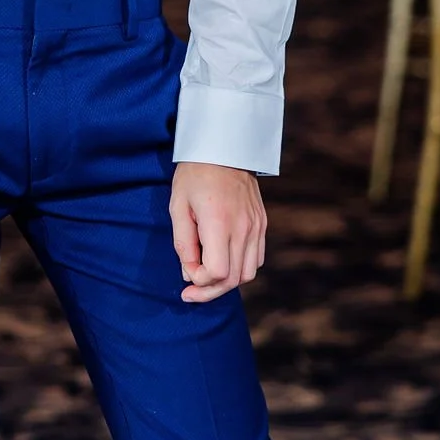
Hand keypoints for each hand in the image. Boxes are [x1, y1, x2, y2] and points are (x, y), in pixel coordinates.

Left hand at [169, 161, 266, 303]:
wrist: (224, 146)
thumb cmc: (195, 174)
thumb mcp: (178, 205)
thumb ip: (183, 243)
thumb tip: (189, 274)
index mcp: (219, 222)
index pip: (217, 272)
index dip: (199, 281)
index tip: (186, 271)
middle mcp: (243, 227)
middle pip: (233, 279)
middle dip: (209, 291)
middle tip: (190, 293)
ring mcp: (256, 226)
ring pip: (248, 273)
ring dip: (227, 282)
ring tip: (207, 277)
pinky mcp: (262, 223)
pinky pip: (256, 259)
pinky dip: (240, 268)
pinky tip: (224, 261)